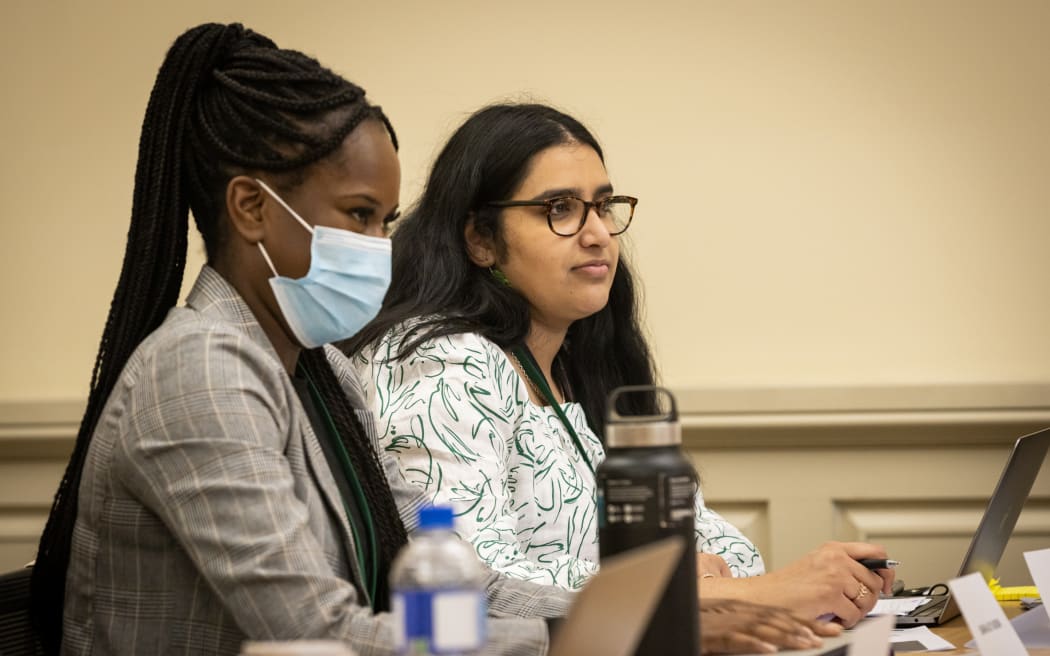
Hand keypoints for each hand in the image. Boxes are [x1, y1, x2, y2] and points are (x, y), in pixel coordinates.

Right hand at [698, 598, 841, 653]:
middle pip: (778, 620)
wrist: (673, 616)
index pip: (782, 614)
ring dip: (786, 635)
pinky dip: (753, 644)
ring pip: (763, 629)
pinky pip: (737, 640)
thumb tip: (776, 638)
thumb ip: (752, 625)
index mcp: (746, 610)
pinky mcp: (716, 635)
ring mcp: (729, 624)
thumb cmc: (702, 622)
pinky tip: (769, 650)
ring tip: (807, 642)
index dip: (807, 621)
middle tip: (828, 634)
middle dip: (805, 628)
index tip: (830, 628)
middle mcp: (740, 614)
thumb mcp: (729, 619)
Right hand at [699, 541, 894, 627]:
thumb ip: (843, 566)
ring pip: (867, 599)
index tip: (886, 583)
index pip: (876, 552)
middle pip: (875, 581)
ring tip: (841, 611)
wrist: (764, 596)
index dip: (886, 571)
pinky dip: (846, 621)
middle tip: (854, 605)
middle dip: (869, 598)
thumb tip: (876, 578)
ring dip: (857, 611)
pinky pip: (854, 614)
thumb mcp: (817, 565)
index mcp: (833, 549)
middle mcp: (836, 558)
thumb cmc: (787, 586)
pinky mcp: (830, 594)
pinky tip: (832, 617)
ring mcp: (834, 575)